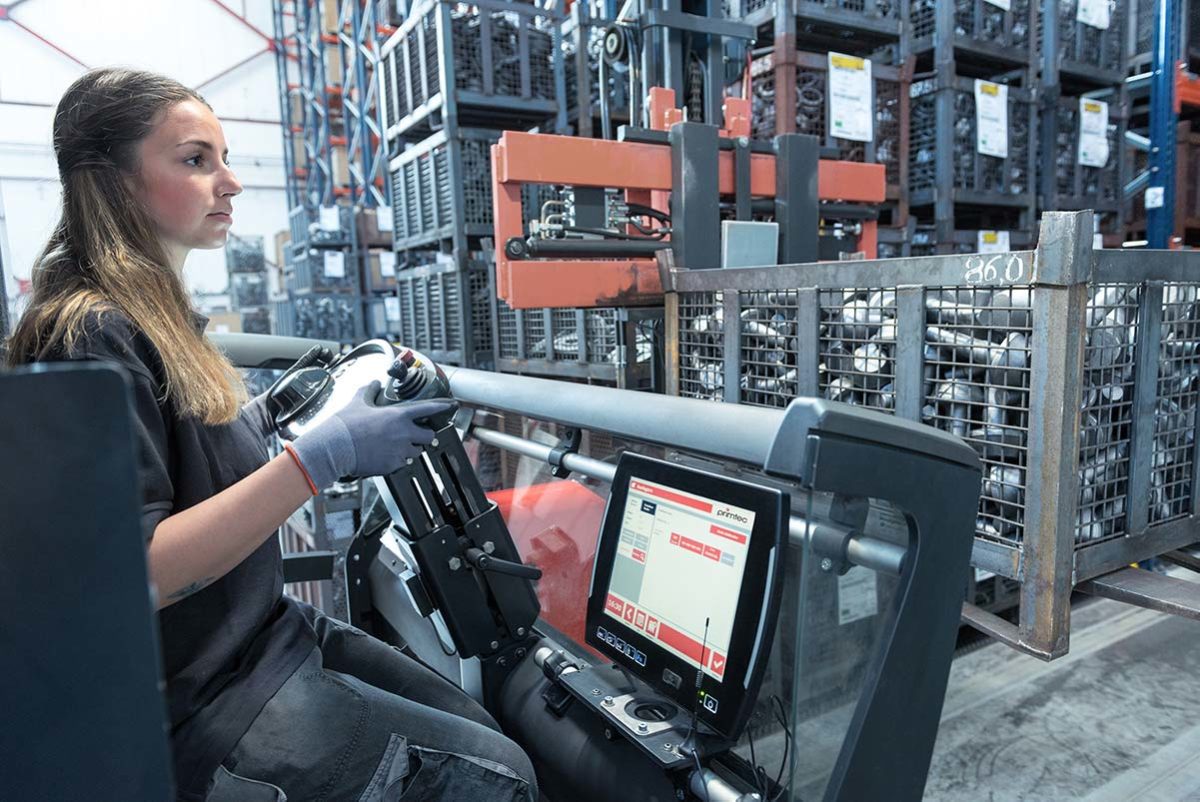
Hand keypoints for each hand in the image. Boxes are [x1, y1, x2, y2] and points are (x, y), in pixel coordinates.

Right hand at [289, 380, 456, 490]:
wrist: (333, 447)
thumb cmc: (344, 425)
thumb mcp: (358, 402)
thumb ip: (369, 391)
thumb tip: (373, 384)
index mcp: (397, 415)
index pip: (428, 409)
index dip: (442, 406)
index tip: (452, 405)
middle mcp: (403, 433)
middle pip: (428, 436)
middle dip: (424, 435)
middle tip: (414, 434)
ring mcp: (399, 451)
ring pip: (416, 452)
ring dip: (410, 449)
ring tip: (394, 445)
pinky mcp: (392, 465)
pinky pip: (402, 463)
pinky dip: (397, 460)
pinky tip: (384, 455)